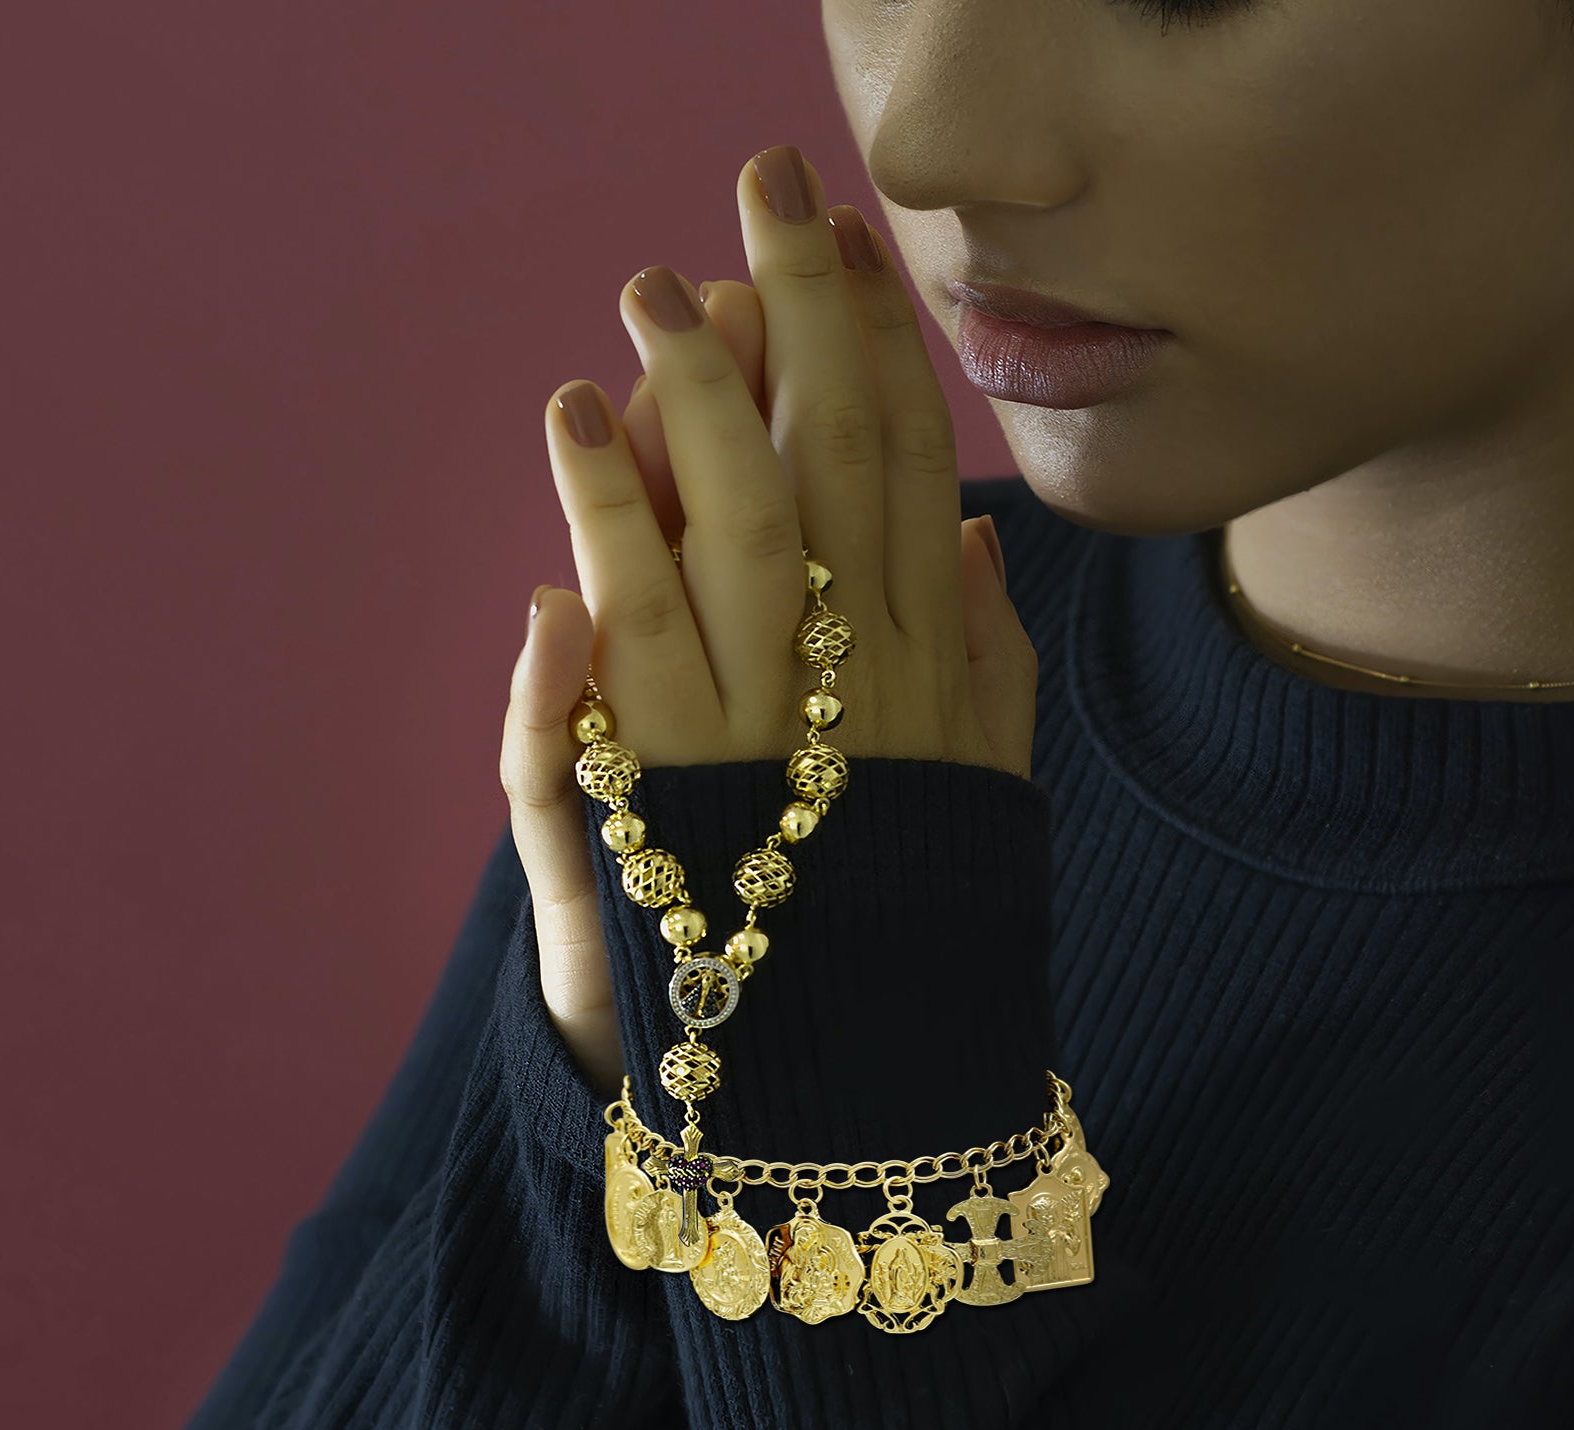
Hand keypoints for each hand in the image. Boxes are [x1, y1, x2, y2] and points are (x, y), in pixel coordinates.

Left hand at [502, 145, 1037, 1098]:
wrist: (854, 1086)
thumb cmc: (917, 928)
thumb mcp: (985, 799)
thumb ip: (994, 674)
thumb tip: (985, 550)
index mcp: (943, 675)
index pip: (921, 475)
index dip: (892, 354)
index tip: (862, 256)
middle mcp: (864, 682)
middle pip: (837, 466)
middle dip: (805, 322)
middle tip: (763, 198)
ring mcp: (762, 726)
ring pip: (736, 525)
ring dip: (693, 396)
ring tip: (650, 295)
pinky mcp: (667, 781)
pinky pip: (633, 630)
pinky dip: (605, 521)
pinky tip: (580, 430)